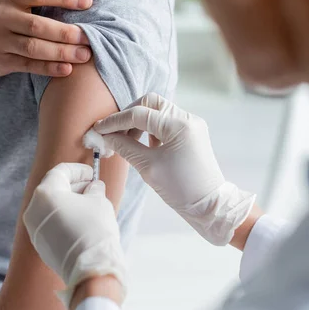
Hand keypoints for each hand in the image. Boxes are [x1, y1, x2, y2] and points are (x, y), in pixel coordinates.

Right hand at [0, 0, 92, 77]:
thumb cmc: (1, 12)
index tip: (88, 2)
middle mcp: (1, 16)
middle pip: (38, 25)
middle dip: (66, 32)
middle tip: (89, 37)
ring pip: (34, 48)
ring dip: (62, 52)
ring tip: (85, 55)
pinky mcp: (1, 61)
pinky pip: (28, 65)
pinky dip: (49, 68)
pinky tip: (67, 69)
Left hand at [23, 163, 126, 305]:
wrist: (89, 268)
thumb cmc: (94, 229)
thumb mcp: (99, 201)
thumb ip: (94, 189)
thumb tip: (93, 187)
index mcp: (45, 194)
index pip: (60, 172)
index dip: (78, 170)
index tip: (91, 173)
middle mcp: (33, 209)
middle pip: (53, 189)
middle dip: (73, 186)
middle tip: (92, 187)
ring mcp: (34, 229)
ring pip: (50, 207)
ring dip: (68, 202)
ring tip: (89, 203)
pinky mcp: (40, 245)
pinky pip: (50, 223)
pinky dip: (63, 217)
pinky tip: (81, 220)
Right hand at [95, 93, 255, 245]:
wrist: (210, 206)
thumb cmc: (181, 189)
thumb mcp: (148, 167)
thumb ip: (124, 147)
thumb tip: (105, 136)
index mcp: (179, 125)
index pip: (139, 114)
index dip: (115, 121)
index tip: (98, 129)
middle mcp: (187, 118)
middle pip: (150, 103)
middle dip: (128, 116)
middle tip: (112, 133)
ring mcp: (191, 125)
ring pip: (157, 111)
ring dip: (138, 122)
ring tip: (124, 141)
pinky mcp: (191, 134)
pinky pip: (165, 123)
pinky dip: (150, 130)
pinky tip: (140, 145)